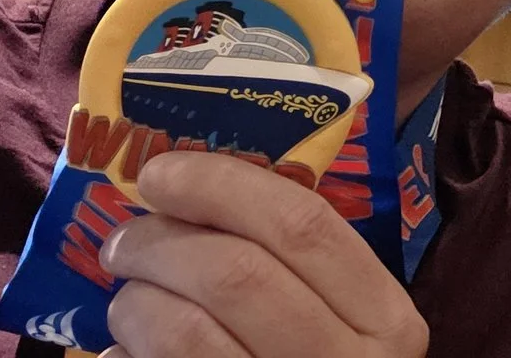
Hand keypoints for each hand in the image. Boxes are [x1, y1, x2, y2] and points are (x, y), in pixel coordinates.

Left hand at [100, 150, 426, 357]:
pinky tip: (123, 356)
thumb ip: (295, 267)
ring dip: (132, 304)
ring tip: (126, 303)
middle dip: (158, 242)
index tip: (161, 172)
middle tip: (124, 241)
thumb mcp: (340, 323)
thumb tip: (187, 189)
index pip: (303, 224)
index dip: (222, 186)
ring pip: (183, 330)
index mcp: (387, 322)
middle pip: (234, 272)